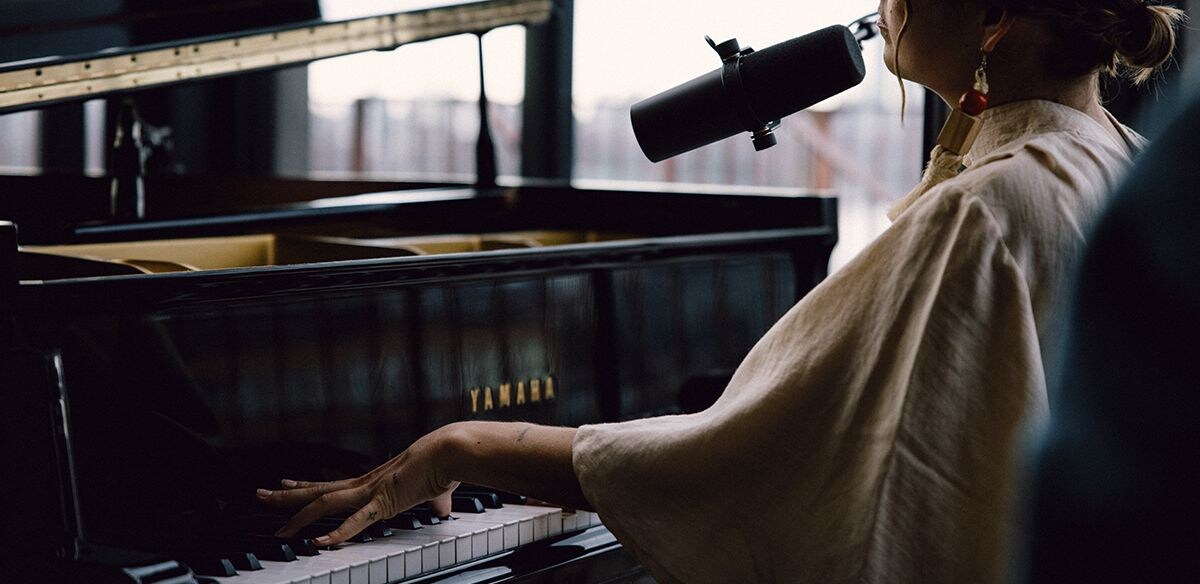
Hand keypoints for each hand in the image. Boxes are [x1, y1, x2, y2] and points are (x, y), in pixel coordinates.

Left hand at [255, 430, 458, 545]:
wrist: (450, 451)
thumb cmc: (443, 464)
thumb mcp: (434, 490)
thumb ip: (434, 502)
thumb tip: (444, 510)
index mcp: (373, 482)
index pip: (331, 485)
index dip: (306, 486)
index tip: (284, 484)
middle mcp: (365, 485)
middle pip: (317, 492)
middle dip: (286, 496)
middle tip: (259, 495)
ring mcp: (371, 493)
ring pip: (326, 504)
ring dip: (299, 517)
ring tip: (278, 530)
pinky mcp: (383, 502)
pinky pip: (355, 521)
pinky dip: (337, 533)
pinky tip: (319, 543)